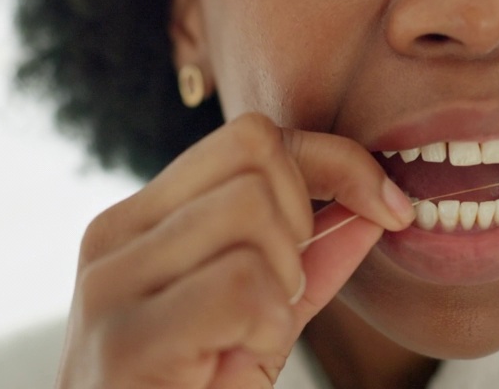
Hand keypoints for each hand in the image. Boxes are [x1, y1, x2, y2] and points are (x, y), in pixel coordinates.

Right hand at [56, 112, 414, 388]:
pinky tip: (234, 361)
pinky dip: (266, 325)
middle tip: (278, 298)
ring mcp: (110, 284)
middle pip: (255, 157)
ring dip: (281, 284)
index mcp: (141, 219)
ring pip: (249, 211)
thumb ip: (311, 260)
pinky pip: (240, 285)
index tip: (389, 207)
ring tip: (250, 334)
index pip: (251, 137)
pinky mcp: (125, 339)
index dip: (333, 161)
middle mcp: (114, 235)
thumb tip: (376, 207)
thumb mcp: (261, 320)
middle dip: (299, 226)